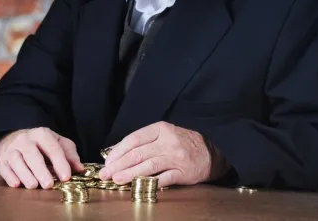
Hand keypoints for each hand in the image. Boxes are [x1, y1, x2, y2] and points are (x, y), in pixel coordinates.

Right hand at [0, 127, 83, 189]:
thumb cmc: (42, 145)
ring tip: (33, 186)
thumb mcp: (59, 144)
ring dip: (25, 173)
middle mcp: (25, 140)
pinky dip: (9, 176)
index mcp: (42, 134)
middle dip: (40, 169)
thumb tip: (80, 169)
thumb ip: (70, 155)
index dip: (60, 162)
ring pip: (16, 160)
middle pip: (32, 153)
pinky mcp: (2, 160)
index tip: (66, 177)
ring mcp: (12, 149)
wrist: (16, 140)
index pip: (52, 147)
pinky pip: (4, 167)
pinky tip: (17, 184)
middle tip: (48, 185)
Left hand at [98, 121, 228, 186]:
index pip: (134, 139)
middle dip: (119, 164)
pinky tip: (138, 186)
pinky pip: (163, 178)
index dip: (118, 151)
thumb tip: (116, 150)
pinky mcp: (183, 172)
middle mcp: (167, 141)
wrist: (211, 151)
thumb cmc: (182, 143)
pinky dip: (150, 183)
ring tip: (117, 179)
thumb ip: (142, 142)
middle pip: (138, 153)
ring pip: (148, 166)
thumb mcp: (163, 135)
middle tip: (106, 173)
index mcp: (160, 129)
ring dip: (130, 174)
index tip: (108, 161)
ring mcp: (176, 157)